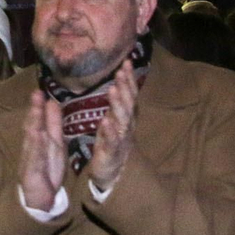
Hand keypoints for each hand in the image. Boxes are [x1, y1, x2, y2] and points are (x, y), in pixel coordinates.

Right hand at [18, 90, 65, 211]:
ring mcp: (30, 158)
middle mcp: (33, 146)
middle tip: (36, 93)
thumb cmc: (47, 169)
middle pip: (33, 125)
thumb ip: (53, 124)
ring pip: (32, 139)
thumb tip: (52, 102)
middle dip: (35, 110)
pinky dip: (36, 146)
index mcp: (40, 138)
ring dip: (34, 124)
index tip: (40, 91)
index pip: (39, 120)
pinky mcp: (30, 172)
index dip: (39, 106)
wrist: (39, 198)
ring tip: (36, 110)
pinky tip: (36, 136)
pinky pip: (35, 158)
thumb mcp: (55, 143)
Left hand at [89, 58, 137, 193]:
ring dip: (118, 104)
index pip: (129, 94)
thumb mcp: (114, 119)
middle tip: (121, 71)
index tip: (126, 62)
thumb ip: (117, 102)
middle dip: (125, 87)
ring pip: (121, 119)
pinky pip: (112, 140)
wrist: (113, 172)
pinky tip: (105, 121)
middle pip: (128, 104)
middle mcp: (126, 125)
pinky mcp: (112, 151)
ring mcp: (121, 138)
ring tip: (113, 89)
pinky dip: (109, 131)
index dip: (129, 79)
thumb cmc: (113, 142)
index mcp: (126, 116)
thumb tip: (118, 80)